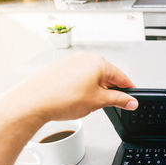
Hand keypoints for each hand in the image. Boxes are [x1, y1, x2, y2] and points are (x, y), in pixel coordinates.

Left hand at [7, 52, 137, 121]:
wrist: (33, 101)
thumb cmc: (61, 98)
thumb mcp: (98, 102)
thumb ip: (118, 100)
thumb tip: (131, 101)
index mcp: (98, 62)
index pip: (121, 76)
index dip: (128, 90)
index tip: (132, 99)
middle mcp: (85, 58)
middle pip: (106, 76)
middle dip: (109, 91)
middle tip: (107, 106)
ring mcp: (71, 62)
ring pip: (91, 77)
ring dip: (93, 91)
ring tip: (86, 104)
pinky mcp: (60, 69)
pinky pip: (77, 78)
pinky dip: (80, 89)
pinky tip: (74, 100)